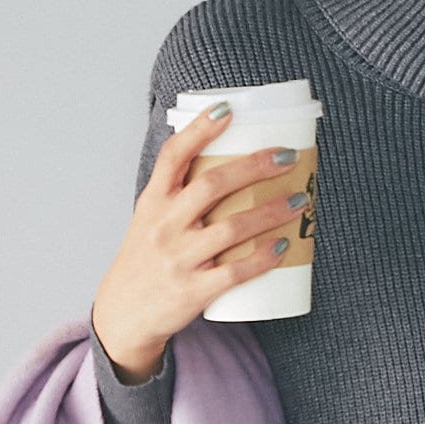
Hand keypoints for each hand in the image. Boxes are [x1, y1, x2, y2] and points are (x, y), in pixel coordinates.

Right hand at [91, 105, 311, 367]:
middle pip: (211, 185)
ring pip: (231, 228)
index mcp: (152, 202)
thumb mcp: (150, 219)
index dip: (199, 129)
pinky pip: (235, 272)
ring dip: (271, 212)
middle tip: (287, 156)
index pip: (172, 156)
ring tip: (301, 200)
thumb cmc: (146, 259)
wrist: (123, 315)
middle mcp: (163, 226)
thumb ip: (180, 193)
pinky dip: (262, 258)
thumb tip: (230, 158)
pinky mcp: (193, 291)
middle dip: (254, 167)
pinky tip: (283, 246)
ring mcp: (178, 259)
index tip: (227, 109)